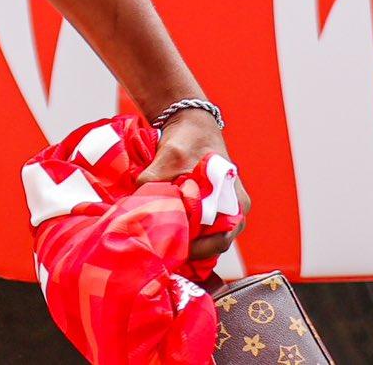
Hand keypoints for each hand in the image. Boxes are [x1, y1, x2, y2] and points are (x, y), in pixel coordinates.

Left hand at [133, 110, 249, 260]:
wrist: (190, 123)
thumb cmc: (189, 139)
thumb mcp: (170, 156)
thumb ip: (155, 178)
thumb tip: (136, 201)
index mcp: (236, 203)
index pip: (221, 239)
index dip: (197, 248)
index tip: (173, 246)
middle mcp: (234, 211)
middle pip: (213, 245)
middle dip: (189, 248)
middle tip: (163, 249)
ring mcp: (222, 212)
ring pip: (205, 239)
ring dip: (186, 241)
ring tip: (161, 242)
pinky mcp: (208, 209)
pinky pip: (198, 230)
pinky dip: (184, 232)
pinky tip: (165, 232)